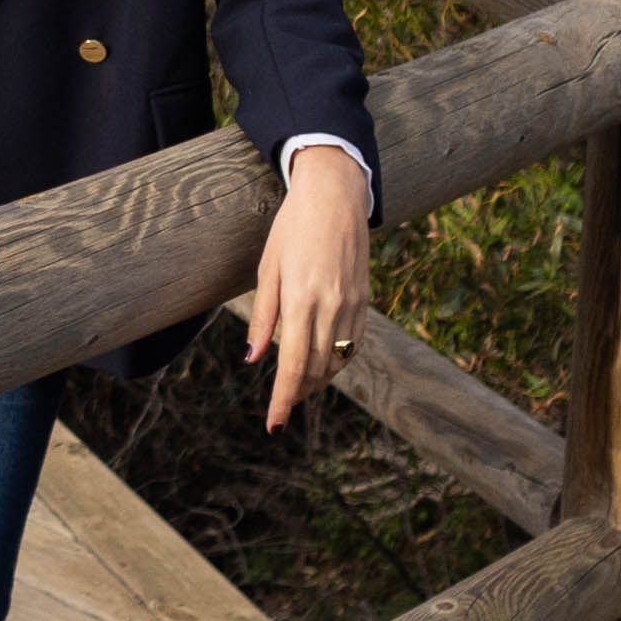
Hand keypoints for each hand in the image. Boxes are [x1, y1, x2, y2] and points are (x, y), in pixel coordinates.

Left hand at [243, 146, 372, 430]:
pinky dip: (337, 361)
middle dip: (298, 394)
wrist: (335, 196)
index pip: (293, 365)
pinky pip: (353, 344)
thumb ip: (263, 316)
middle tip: (281, 407)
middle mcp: (331, 306)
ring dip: (317, 381)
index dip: (283, 399)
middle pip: (316, 370)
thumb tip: (254, 359)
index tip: (274, 424)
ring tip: (299, 388)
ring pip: (337, 361)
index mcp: (301, 298)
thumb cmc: (291, 228)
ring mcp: (352, 304)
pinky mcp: (365, 300)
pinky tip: (323, 363)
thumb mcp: (268, 268)